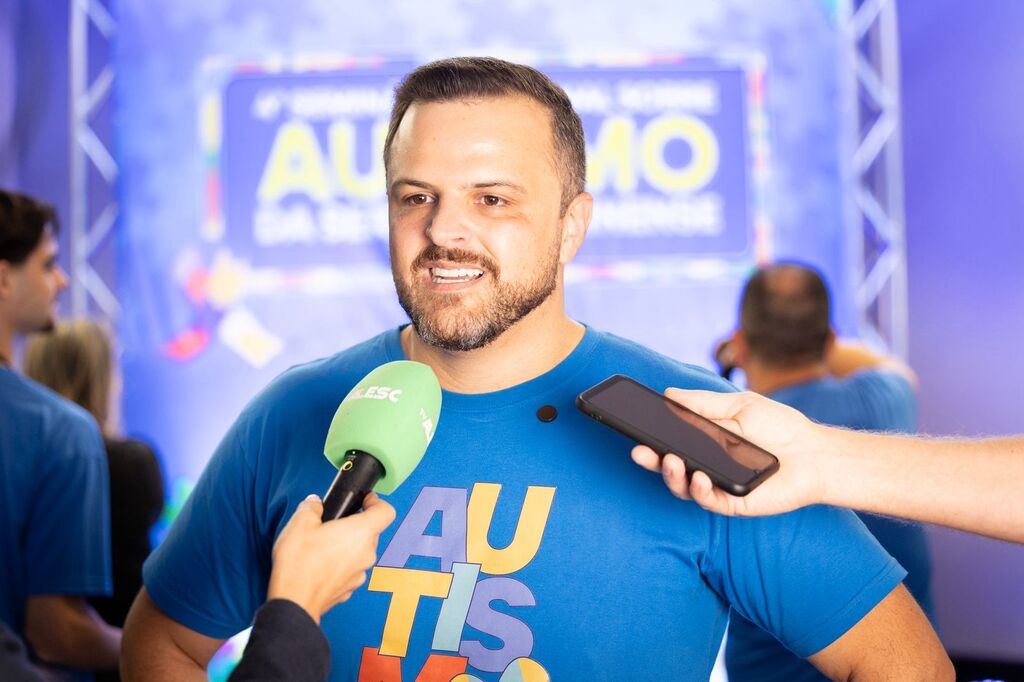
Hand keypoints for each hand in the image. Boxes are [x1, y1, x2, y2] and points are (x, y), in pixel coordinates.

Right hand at [267, 493, 395, 621]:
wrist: (293, 603)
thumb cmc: (300, 564)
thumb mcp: (300, 523)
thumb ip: (311, 507)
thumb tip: (314, 505)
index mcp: (361, 532)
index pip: (386, 511)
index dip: (376, 502)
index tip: (364, 500)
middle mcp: (366, 553)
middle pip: (371, 532)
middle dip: (354, 525)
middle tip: (332, 524)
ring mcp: (359, 573)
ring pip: (360, 552)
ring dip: (346, 546)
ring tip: (321, 545)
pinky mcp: (349, 589)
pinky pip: (350, 569)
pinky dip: (339, 564)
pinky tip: (319, 565)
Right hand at [631, 389, 829, 516]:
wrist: (816, 454)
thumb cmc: (780, 428)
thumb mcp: (739, 406)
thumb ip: (703, 404)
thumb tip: (669, 393)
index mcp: (705, 443)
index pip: (670, 442)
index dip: (651, 438)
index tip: (634, 428)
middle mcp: (706, 466)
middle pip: (669, 467)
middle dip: (651, 460)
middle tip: (639, 450)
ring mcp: (718, 486)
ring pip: (683, 487)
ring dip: (672, 475)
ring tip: (672, 462)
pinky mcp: (733, 503)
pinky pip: (708, 500)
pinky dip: (699, 489)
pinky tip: (698, 476)